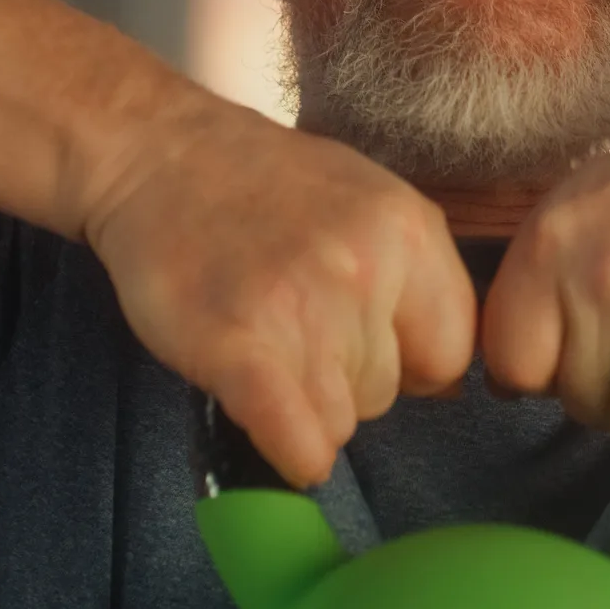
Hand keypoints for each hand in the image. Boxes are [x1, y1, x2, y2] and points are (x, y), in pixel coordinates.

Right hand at [82, 95, 475, 487]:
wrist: (160, 153)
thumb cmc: (267, 186)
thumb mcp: (372, 203)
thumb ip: (416, 278)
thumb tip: (449, 383)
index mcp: (410, 230)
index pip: (449, 354)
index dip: (409, 364)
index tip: (367, 347)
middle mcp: (365, 268)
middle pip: (387, 393)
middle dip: (344, 381)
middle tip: (291, 330)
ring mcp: (300, 307)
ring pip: (338, 421)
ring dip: (302, 406)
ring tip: (263, 348)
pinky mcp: (237, 346)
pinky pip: (295, 436)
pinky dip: (293, 455)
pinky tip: (285, 446)